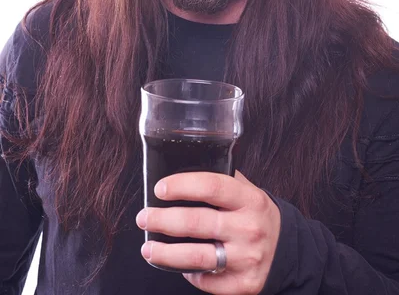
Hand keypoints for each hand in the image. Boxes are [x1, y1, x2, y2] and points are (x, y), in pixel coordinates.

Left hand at [136, 170, 280, 294]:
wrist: (287, 249)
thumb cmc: (256, 215)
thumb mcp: (247, 191)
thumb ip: (222, 181)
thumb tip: (181, 170)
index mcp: (250, 200)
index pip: (212, 186)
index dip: (182, 185)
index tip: (160, 188)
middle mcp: (249, 228)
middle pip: (197, 223)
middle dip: (162, 220)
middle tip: (144, 218)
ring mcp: (247, 258)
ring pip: (197, 257)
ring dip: (165, 253)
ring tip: (148, 248)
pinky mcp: (243, 284)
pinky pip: (206, 280)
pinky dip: (188, 273)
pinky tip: (179, 265)